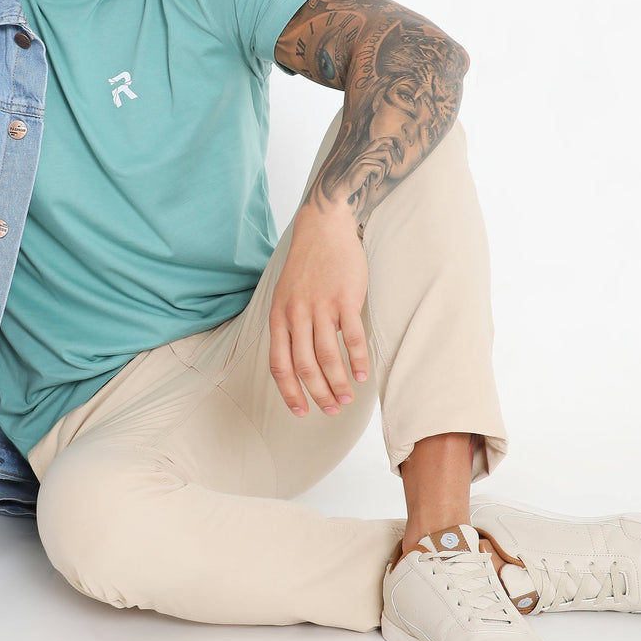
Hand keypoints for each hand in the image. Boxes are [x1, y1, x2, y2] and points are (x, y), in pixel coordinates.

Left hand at [268, 205, 369, 415]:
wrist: (323, 229)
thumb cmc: (306, 266)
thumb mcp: (285, 296)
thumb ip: (290, 326)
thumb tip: (300, 359)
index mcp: (279, 316)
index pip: (279, 365)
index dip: (289, 392)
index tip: (301, 411)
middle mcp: (297, 314)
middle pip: (305, 366)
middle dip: (318, 393)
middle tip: (331, 410)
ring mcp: (321, 306)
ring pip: (328, 357)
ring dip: (338, 383)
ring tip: (347, 398)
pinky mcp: (345, 298)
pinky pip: (352, 338)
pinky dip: (357, 360)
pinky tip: (362, 374)